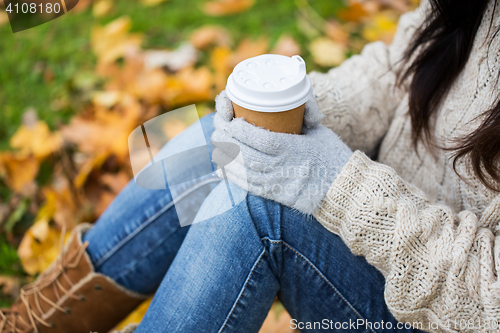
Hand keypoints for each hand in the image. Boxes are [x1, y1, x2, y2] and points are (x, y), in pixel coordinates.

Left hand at [211, 90, 352, 214]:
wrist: (345, 189)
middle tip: (217, 129)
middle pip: (247, 153)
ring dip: (226, 157)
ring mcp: (278, 182)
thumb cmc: (333, 157)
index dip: (240, 131)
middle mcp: (282, 166)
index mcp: (293, 148)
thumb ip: (304, 117)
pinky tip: (223, 170)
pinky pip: (250, 187)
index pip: (260, 139)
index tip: (231, 120)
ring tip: (216, 146)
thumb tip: (295, 100)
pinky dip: (234, 178)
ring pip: (244, 170)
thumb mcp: (320, 132)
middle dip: (227, 141)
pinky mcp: (277, 195)